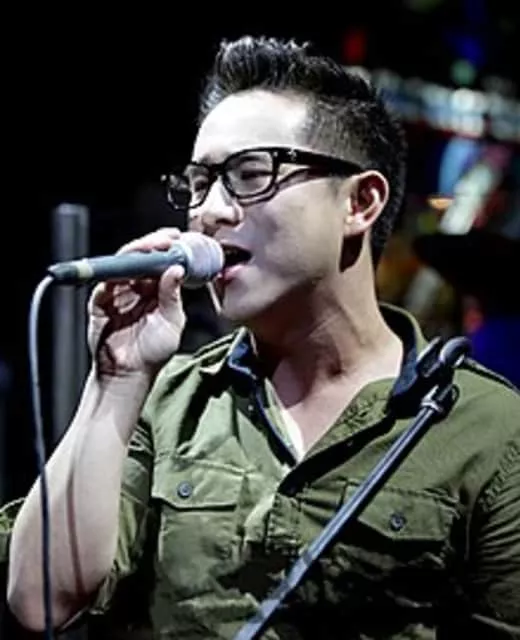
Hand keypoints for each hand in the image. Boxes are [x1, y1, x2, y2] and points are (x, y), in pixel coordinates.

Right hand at [87, 228, 186, 378]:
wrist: (128, 375)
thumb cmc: (152, 353)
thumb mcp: (172, 323)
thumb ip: (173, 297)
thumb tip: (177, 270)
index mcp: (156, 291)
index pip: (160, 262)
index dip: (168, 249)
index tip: (178, 239)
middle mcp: (137, 288)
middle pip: (142, 257)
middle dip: (154, 244)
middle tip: (166, 238)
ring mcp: (118, 293)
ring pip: (124, 263)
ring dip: (137, 252)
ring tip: (152, 247)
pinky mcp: (101, 301)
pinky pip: (106, 280)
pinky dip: (117, 271)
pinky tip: (131, 268)